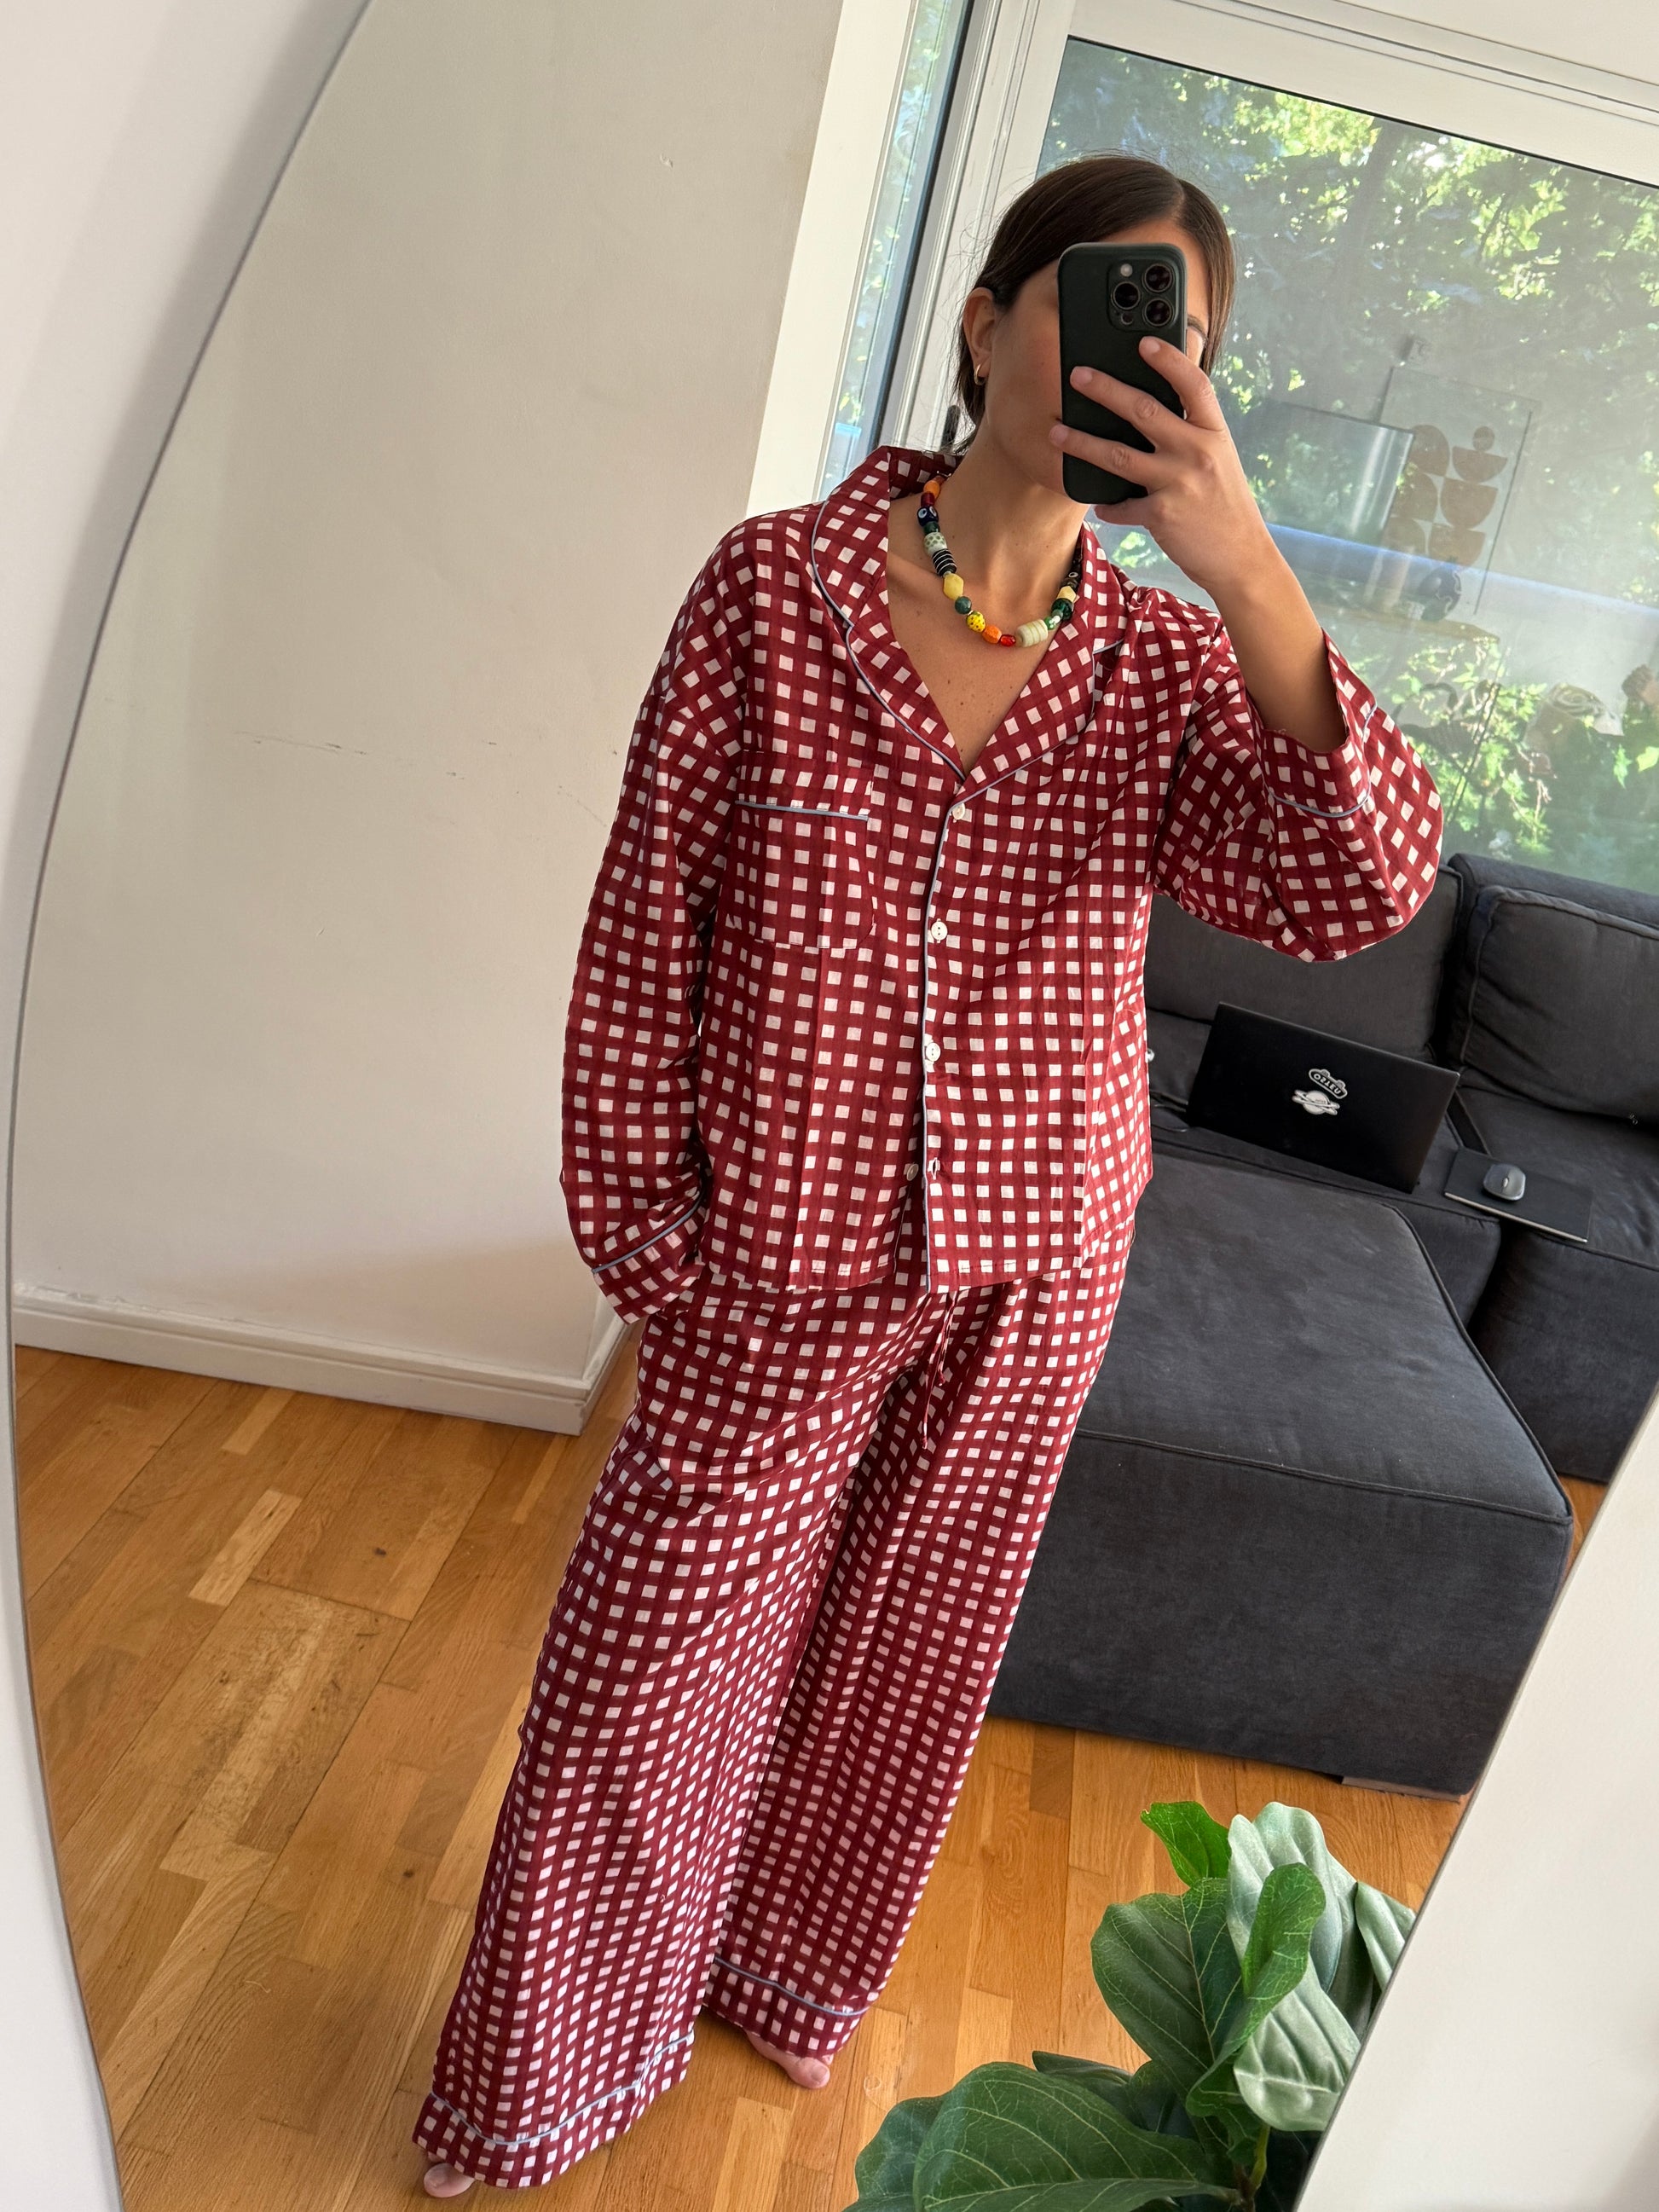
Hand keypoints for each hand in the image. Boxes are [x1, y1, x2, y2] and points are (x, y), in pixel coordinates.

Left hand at [1049, 338, 1271, 596]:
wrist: (1241, 558)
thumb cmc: (1225, 506)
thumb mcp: (1220, 460)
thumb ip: (1194, 434)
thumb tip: (1156, 409)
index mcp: (1214, 433)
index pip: (1193, 385)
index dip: (1169, 360)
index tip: (1143, 342)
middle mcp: (1197, 452)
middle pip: (1143, 410)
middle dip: (1105, 390)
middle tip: (1077, 376)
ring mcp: (1178, 483)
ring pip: (1118, 455)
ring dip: (1082, 443)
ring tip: (1057, 434)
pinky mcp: (1162, 515)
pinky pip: (1121, 506)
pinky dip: (1108, 506)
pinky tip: (1099, 504)